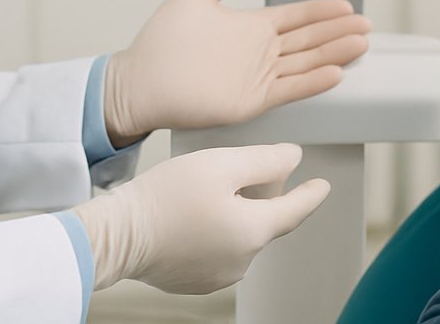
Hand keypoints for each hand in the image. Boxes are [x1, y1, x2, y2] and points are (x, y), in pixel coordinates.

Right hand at [75, 144, 328, 293]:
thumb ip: (265, 160)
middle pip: (264, 220)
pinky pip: (217, 249)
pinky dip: (214, 230)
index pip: (295, 211)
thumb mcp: (220, 164)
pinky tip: (190, 213)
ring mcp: (218, 275)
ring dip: (235, 213)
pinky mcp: (195, 280)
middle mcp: (242, 261)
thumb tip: (293, 160)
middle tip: (237, 169)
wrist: (117, 235)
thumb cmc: (165, 197)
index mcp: (254, 232)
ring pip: (240, 235)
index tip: (322, 186)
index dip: (311, 195)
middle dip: (260, 195)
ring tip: (204, 191)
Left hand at [104, 0, 369, 145]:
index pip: (296, 17)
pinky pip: (289, 90)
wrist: (139, 83)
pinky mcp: (252, 101)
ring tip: (361, 45)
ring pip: (305, 64)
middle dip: (338, 33)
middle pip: (309, 40)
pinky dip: (312, 83)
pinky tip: (335, 74)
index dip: (323, 12)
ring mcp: (258, 77)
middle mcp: (259, 52)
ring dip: (334, 55)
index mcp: (251, 27)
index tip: (348, 6)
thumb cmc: (162, 40)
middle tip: (367, 26)